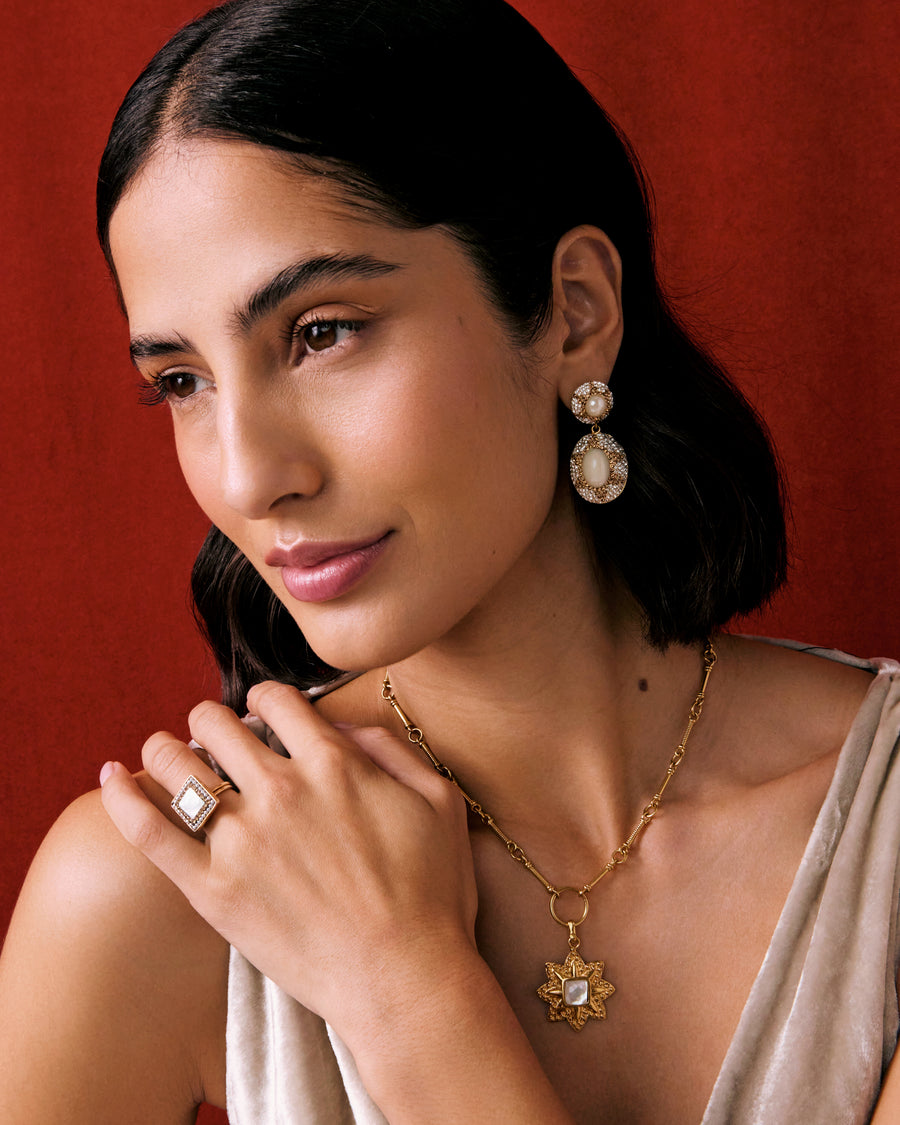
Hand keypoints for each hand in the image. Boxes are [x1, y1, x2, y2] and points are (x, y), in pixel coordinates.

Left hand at [99, 681, 479, 1043]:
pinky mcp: (212, 890)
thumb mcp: (438, 801)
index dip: (265, 699)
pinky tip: (109, 778)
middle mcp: (281, 790)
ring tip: (161, 748)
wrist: (403, 980)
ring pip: (178, 766)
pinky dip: (123, 799)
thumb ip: (391, 749)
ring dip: (165, 746)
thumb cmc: (431, 895)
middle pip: (218, 723)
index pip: (276, 701)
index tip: (262, 712)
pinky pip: (151, 832)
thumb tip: (343, 727)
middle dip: (211, 718)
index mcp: (333, 765)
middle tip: (211, 731)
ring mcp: (242, 841)